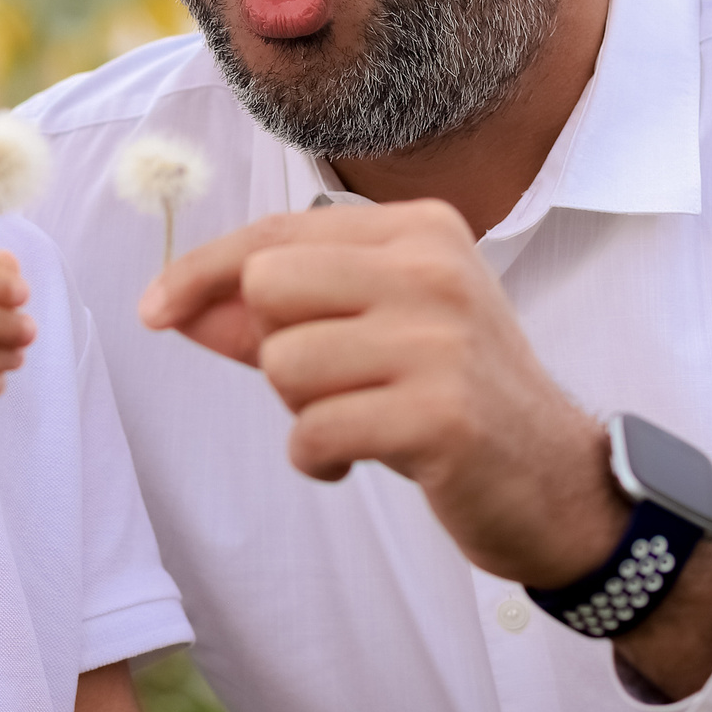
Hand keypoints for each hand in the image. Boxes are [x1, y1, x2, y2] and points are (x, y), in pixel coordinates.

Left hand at [140, 200, 619, 587]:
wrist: (556, 481)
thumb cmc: (451, 396)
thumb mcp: (372, 333)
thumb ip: (275, 317)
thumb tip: (175, 307)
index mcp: (420, 230)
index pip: (275, 234)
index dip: (202, 272)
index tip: (155, 310)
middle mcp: (434, 269)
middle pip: (268, 289)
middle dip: (274, 350)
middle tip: (334, 385)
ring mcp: (441, 339)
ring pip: (283, 363)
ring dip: (302, 410)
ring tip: (360, 420)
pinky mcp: (441, 414)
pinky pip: (312, 432)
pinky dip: (318, 459)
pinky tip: (363, 461)